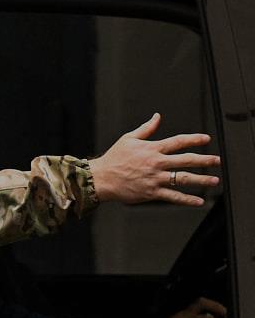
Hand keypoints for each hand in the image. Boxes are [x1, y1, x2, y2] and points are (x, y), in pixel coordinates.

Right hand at [88, 113, 219, 205]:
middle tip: (217, 160)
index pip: (177, 141)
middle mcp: (156, 163)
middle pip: (185, 160)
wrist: (101, 178)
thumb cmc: (114, 158)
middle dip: (204, 160)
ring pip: (183, 179)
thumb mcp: (128, 139)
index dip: (193, 139)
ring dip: (201, 180)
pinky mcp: (151, 192)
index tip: (206, 139)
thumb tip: (157, 116)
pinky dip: (187, 200)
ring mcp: (155, 179)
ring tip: (214, 181)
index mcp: (151, 149)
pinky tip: (198, 201)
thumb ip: (146, 129)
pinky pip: (173, 197)